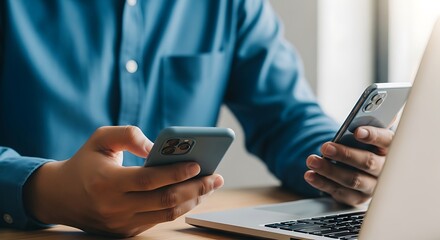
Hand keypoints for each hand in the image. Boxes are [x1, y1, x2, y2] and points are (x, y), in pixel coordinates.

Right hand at [24, 126, 223, 236]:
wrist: (60, 196)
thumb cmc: (85, 162)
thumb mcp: (100, 138)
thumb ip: (129, 135)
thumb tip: (157, 147)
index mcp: (106, 183)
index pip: (149, 180)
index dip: (176, 173)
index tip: (198, 164)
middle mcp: (114, 207)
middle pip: (165, 201)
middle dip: (196, 189)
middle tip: (216, 177)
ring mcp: (121, 223)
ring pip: (166, 215)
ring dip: (193, 201)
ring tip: (211, 186)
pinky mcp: (126, 231)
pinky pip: (159, 220)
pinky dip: (180, 208)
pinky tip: (193, 195)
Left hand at [304, 126, 392, 205]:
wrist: (362, 167)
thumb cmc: (365, 145)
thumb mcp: (370, 132)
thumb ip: (372, 120)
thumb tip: (372, 105)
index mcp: (392, 148)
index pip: (387, 141)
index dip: (373, 136)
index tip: (357, 131)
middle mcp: (385, 169)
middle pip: (368, 163)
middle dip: (345, 154)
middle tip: (326, 147)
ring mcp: (373, 186)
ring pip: (353, 179)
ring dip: (329, 170)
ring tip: (312, 160)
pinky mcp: (358, 198)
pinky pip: (340, 192)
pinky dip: (323, 183)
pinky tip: (311, 175)